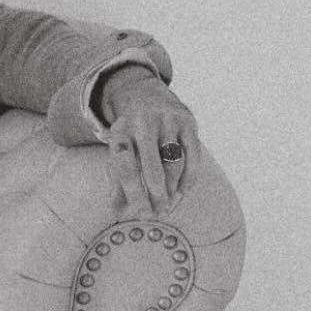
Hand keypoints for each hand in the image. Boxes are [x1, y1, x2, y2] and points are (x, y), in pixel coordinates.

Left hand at [103, 74, 201, 215]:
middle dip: (156, 196)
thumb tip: (117, 213)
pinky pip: (193, 155)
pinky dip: (189, 177)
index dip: (133, 195)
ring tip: (170, 205)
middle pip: (152, 168)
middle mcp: (143, 124)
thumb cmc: (130, 135)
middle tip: (159, 214)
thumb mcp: (117, 152)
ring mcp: (167, 121)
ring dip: (173, 189)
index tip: (140, 214)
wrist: (145, 95)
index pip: (125, 169)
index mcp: (120, 133)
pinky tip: (183, 192)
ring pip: (174, 163)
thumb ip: (116, 182)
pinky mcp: (187, 122)